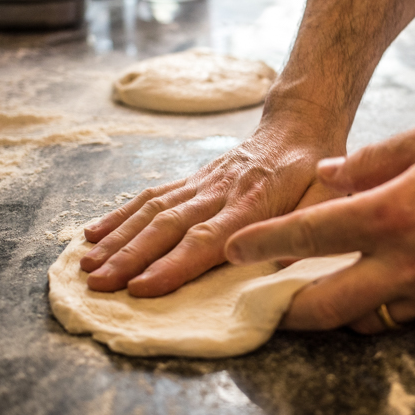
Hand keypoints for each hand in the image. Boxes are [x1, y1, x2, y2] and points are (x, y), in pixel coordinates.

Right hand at [79, 113, 346, 296]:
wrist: (299, 127)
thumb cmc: (315, 173)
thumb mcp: (328, 200)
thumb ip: (308, 228)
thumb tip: (284, 263)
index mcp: (253, 203)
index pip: (207, 239)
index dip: (173, 265)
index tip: (142, 288)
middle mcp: (218, 193)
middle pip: (168, 227)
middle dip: (130, 257)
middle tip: (98, 284)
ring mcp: (201, 184)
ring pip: (151, 210)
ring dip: (118, 238)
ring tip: (86, 264)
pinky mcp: (191, 179)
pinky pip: (151, 195)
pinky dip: (120, 213)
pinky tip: (94, 232)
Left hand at [225, 120, 414, 332]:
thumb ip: (372, 160)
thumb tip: (331, 174)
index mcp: (392, 212)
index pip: (308, 235)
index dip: (262, 243)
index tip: (232, 249)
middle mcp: (407, 262)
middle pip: (325, 306)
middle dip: (286, 309)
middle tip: (268, 298)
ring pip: (364, 321)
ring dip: (335, 312)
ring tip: (319, 293)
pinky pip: (406, 316)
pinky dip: (381, 308)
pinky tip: (379, 284)